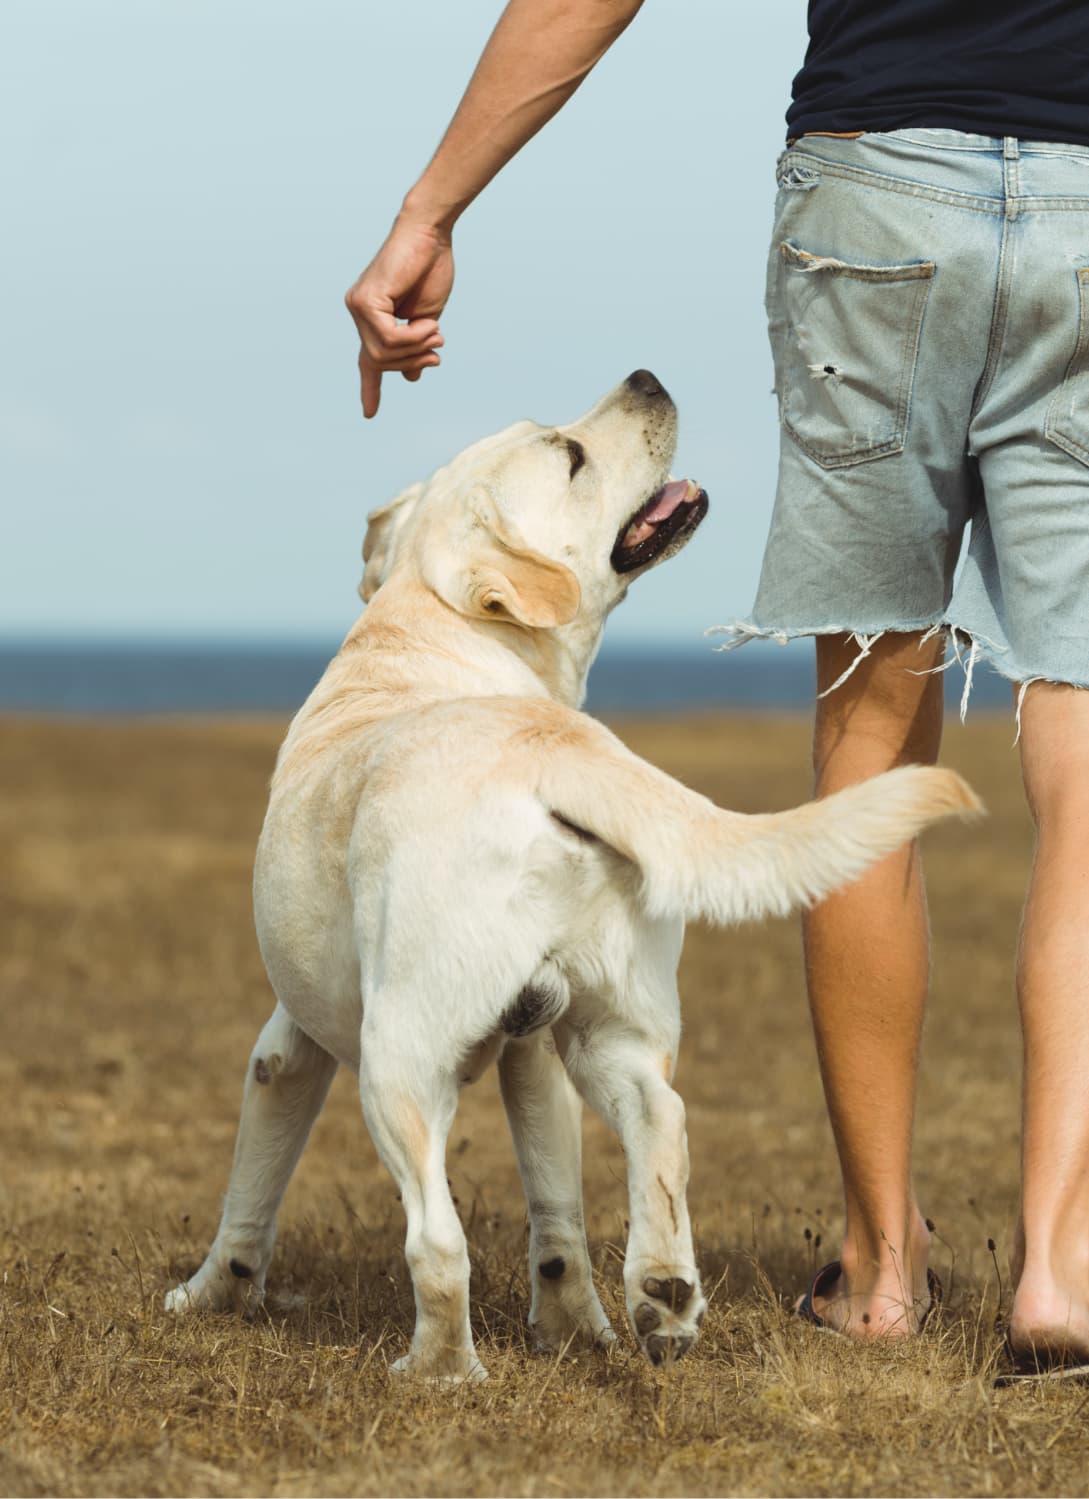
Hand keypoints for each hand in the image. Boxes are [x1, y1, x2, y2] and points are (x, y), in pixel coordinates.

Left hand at [345, 215, 453, 417]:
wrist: (431, 234)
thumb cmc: (431, 268)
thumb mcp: (426, 320)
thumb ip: (416, 347)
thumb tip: (410, 378)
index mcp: (373, 317)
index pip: (367, 360)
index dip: (371, 388)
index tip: (369, 414)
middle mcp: (359, 312)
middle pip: (379, 362)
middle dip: (412, 361)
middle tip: (437, 346)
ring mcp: (358, 306)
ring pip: (383, 354)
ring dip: (415, 348)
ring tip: (434, 330)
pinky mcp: (365, 301)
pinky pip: (387, 339)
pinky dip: (412, 337)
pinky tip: (426, 323)